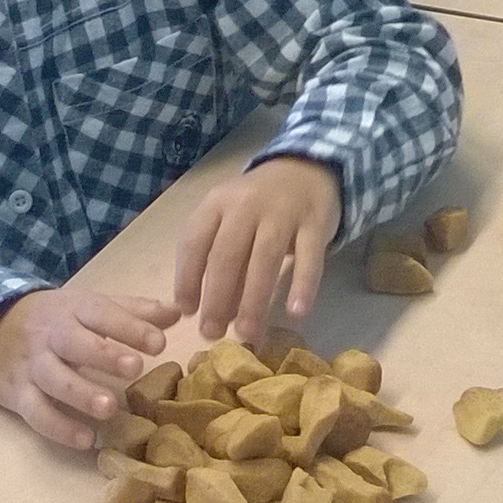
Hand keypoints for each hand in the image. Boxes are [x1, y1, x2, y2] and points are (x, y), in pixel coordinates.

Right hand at [0, 287, 179, 450]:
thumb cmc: (55, 320)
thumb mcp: (87, 306)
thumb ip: (133, 311)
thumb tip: (177, 312)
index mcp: (74, 309)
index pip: (102, 313)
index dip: (130, 326)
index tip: (159, 342)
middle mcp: (51, 335)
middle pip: (74, 342)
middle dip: (103, 355)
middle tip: (134, 368)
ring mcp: (32, 365)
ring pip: (53, 379)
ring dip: (81, 395)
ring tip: (110, 409)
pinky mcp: (17, 394)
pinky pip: (36, 413)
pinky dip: (59, 428)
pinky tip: (86, 440)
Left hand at [168, 155, 342, 343]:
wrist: (307, 169)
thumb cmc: (258, 204)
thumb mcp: (230, 217)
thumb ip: (217, 255)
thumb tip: (205, 311)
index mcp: (217, 202)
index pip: (194, 242)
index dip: (186, 279)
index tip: (187, 312)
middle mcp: (246, 204)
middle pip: (227, 254)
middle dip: (217, 298)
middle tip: (213, 333)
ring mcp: (283, 212)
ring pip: (264, 257)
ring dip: (254, 299)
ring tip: (247, 333)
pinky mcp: (315, 222)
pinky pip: (309, 257)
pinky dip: (302, 284)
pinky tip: (296, 312)